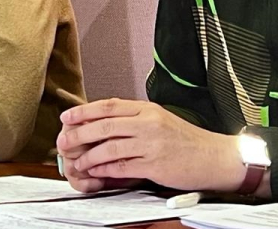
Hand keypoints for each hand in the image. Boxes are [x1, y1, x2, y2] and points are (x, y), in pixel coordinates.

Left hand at [56, 98, 244, 192]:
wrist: (213, 157)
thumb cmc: (188, 141)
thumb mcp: (161, 120)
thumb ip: (136, 120)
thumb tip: (107, 123)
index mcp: (148, 109)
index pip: (110, 105)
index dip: (85, 111)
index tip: (68, 116)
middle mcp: (148, 123)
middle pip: (104, 125)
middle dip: (79, 133)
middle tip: (63, 140)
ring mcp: (151, 143)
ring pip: (109, 146)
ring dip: (88, 155)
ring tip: (76, 161)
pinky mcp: (154, 164)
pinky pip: (121, 166)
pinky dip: (104, 169)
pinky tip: (95, 172)